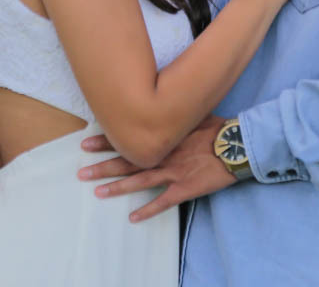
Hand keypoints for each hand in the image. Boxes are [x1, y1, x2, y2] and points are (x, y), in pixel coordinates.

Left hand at [78, 116, 234, 222]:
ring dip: (117, 187)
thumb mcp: (193, 113)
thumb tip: (160, 101)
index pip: (129, 138)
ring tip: (97, 192)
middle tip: (82, 171)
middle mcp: (163, 155)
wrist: (236, 145)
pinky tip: (132, 218)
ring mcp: (173, 173)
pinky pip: (163, 203)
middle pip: (127, 161)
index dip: (107, 141)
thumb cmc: (217, 127)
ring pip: (139, 181)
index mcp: (163, 136)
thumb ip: (174, 114)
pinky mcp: (184, 189)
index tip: (87, 141)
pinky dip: (147, 211)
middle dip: (103, 165)